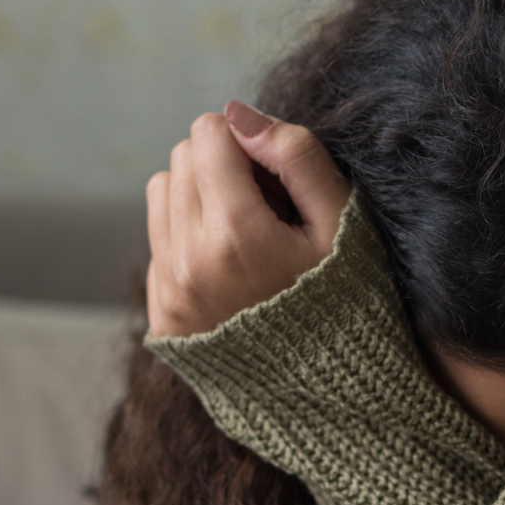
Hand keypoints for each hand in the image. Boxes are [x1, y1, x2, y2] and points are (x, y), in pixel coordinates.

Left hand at [144, 103, 351, 337]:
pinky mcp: (163, 315)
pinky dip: (189, 241)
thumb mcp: (342, 224)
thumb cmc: (346, 300)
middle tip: (266, 207)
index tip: (276, 178)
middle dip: (221, 166)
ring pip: (162, 193)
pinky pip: (157, 243)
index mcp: (237, 234)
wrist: (331, 391)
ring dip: (199, 197)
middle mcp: (190, 263)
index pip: (208, 133)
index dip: (246, 142)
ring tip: (245, 234)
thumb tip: (238, 113)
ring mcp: (171, 292)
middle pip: (182, 159)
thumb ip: (297, 157)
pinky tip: (231, 269)